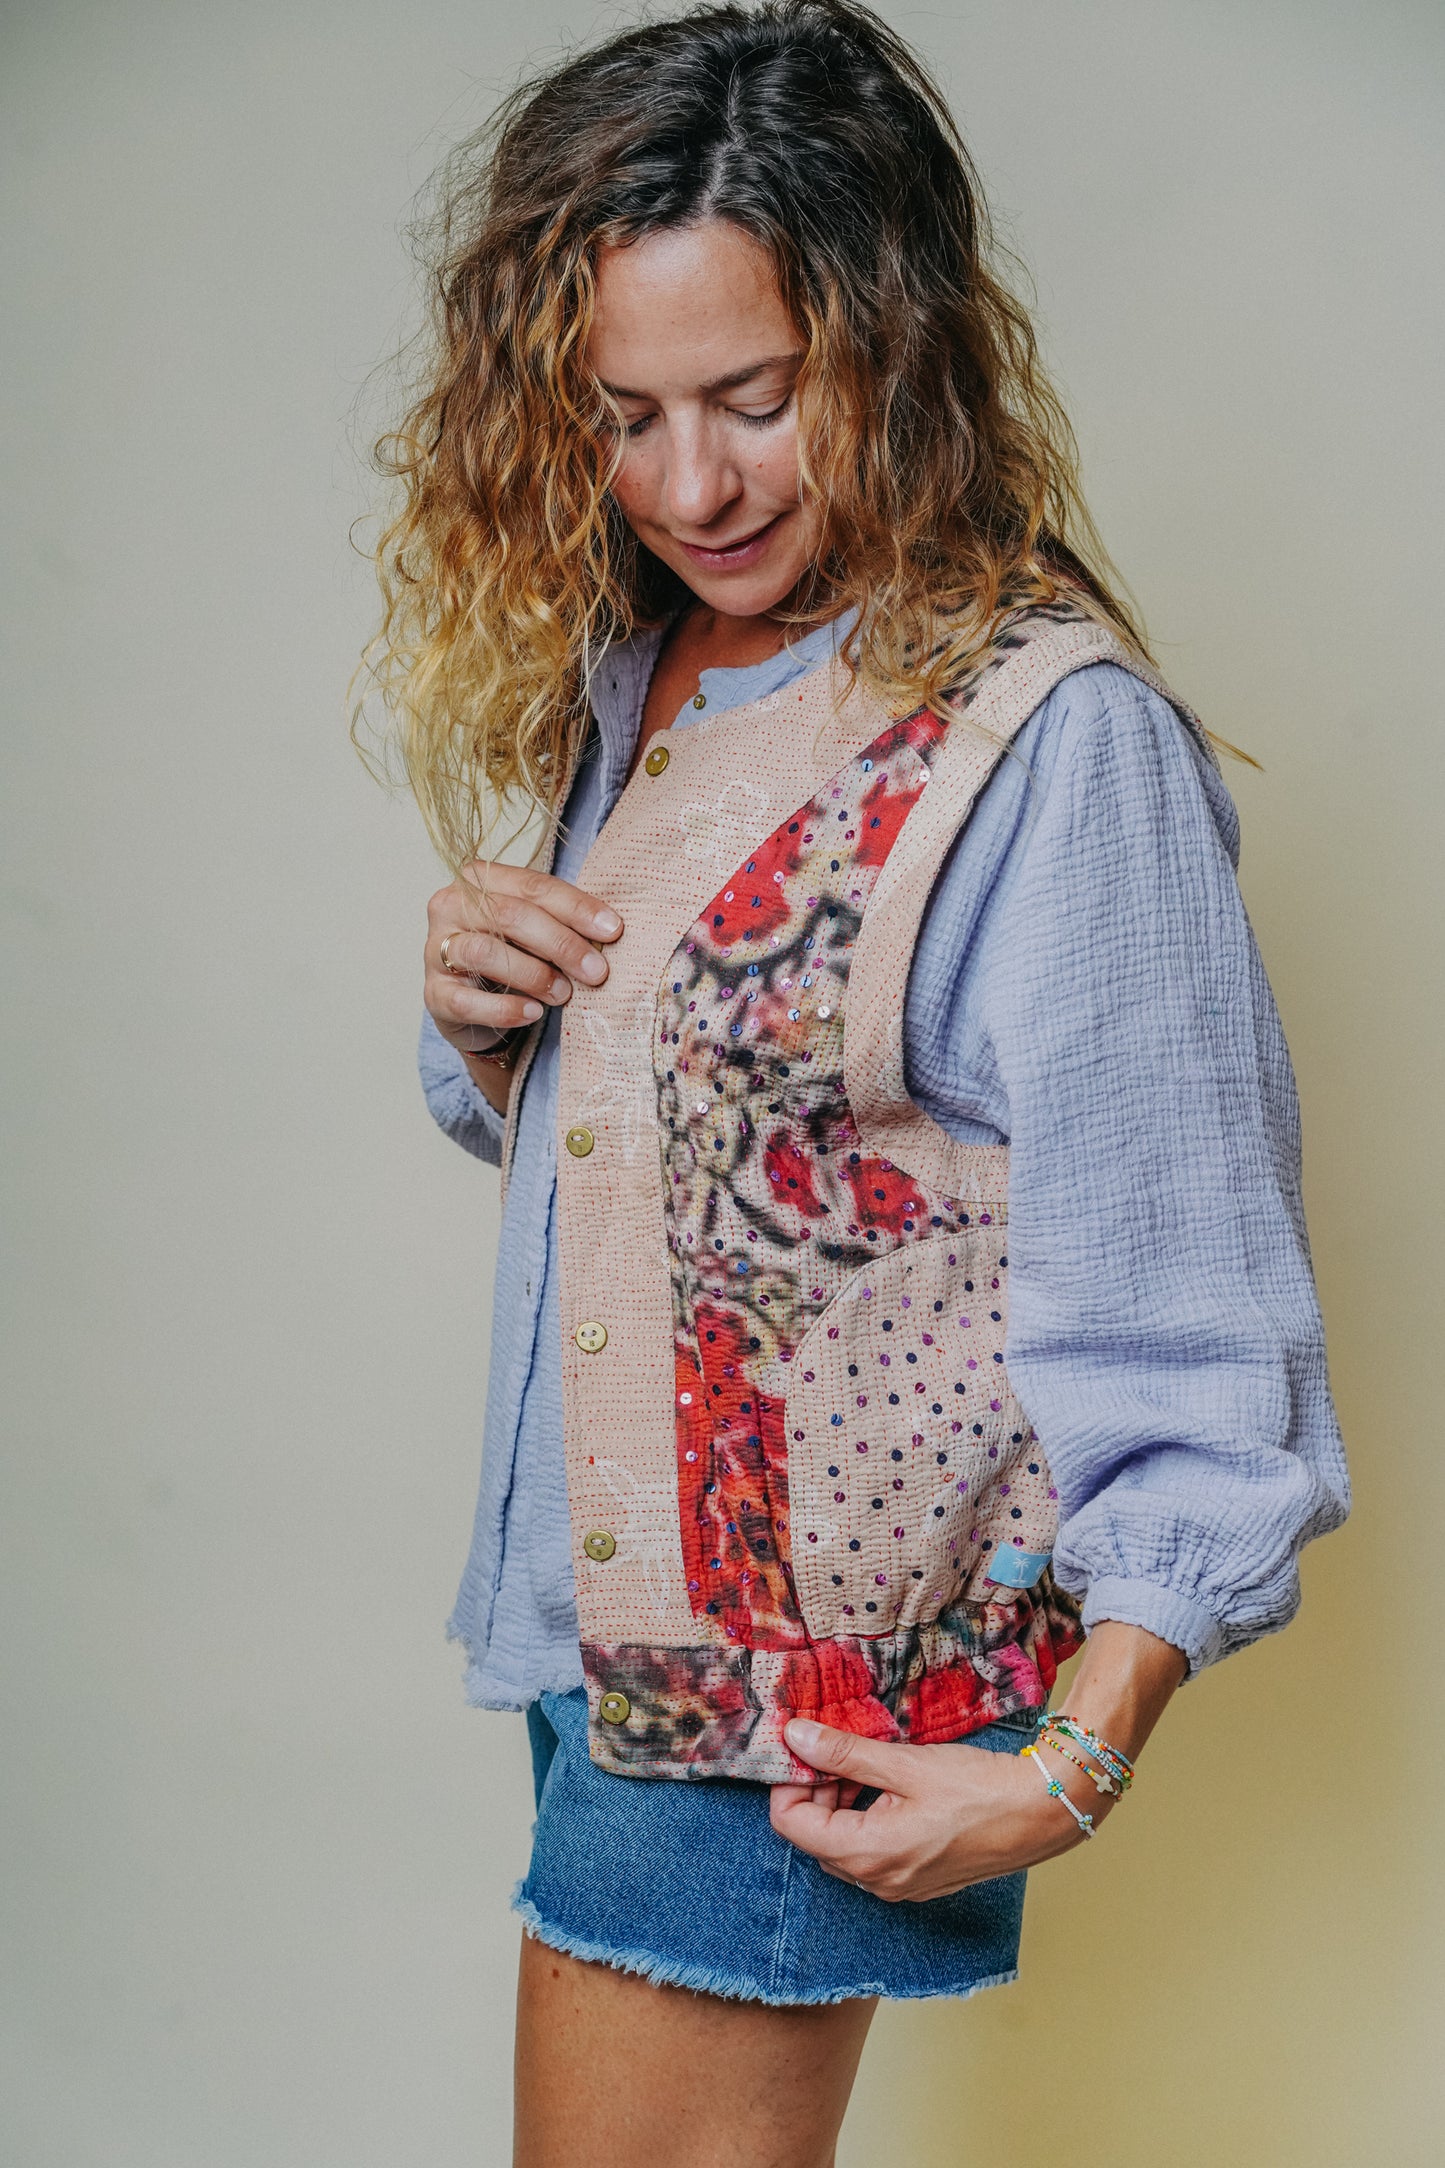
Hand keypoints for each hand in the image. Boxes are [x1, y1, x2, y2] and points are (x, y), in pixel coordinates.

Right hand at [424, 861, 623, 1058]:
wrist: (472, 1003)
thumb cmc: (511, 954)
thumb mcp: (536, 929)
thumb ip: (562, 921)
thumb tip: (611, 930)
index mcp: (478, 879)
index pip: (533, 886)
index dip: (576, 908)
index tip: (613, 930)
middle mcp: (450, 906)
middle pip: (510, 915)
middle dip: (561, 944)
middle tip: (597, 971)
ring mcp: (435, 949)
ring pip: (484, 953)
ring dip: (534, 975)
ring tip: (564, 994)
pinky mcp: (433, 992)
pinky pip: (467, 1001)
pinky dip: (504, 1008)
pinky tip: (533, 1013)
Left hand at [769, 1719, 1108, 1902]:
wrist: (1039, 1814)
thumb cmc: (976, 1788)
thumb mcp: (904, 1763)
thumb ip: (844, 1753)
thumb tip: (795, 1737)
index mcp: (867, 1853)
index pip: (792, 1824)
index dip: (791, 1782)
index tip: (808, 1749)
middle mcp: (877, 1880)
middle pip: (815, 1836)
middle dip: (818, 1790)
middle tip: (840, 1751)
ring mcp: (899, 1886)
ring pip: (843, 1845)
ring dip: (843, 1804)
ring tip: (868, 1765)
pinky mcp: (918, 1880)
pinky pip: (873, 1854)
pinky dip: (868, 1820)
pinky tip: (892, 1789)